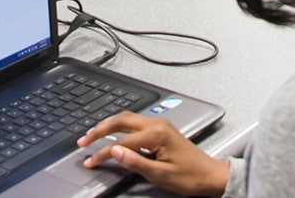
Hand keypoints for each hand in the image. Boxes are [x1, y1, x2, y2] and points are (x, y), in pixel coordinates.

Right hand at [78, 113, 229, 196]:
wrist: (211, 175)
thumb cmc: (190, 177)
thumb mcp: (160, 175)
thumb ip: (135, 162)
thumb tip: (114, 152)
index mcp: (156, 134)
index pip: (121, 143)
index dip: (102, 153)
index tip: (90, 161)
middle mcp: (157, 124)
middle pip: (120, 120)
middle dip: (99, 129)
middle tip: (83, 140)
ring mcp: (159, 124)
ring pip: (127, 118)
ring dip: (108, 125)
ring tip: (92, 135)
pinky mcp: (161, 129)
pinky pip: (134, 122)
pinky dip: (119, 127)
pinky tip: (112, 133)